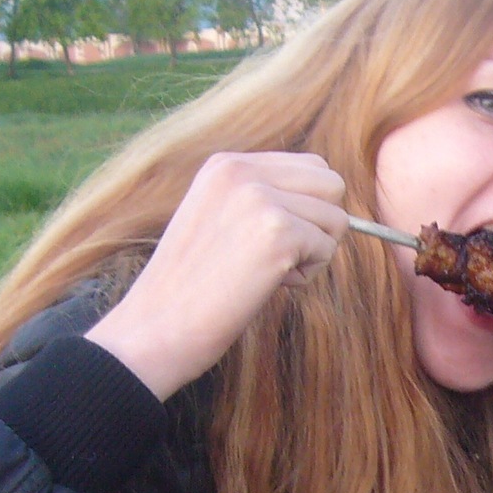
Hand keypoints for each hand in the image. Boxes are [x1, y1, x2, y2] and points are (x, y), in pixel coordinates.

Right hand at [85, 151, 349, 399]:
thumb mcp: (219, 219)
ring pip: (335, 218)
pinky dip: (306, 276)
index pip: (309, 166)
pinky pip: (326, 249)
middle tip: (278, 257)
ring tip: (265, 273)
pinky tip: (265, 285)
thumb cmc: (190, 287)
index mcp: (226, 164)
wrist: (156, 328)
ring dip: (312, 253)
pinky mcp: (278, 233)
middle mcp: (243, 171)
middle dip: (319, 224)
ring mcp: (260, 199)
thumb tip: (329, 206)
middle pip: (331, 184)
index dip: (306, 209)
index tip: (268, 240)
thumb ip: (262, 199)